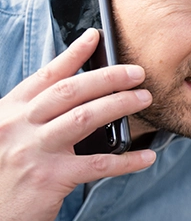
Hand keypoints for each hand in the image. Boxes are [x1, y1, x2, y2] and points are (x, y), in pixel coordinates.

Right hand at [0, 29, 154, 220]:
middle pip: (71, 90)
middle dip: (108, 77)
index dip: (73, 54)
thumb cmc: (0, 183)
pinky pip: (98, 164)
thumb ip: (34, 122)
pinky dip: (127, 160)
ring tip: (144, 99)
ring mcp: (33, 151)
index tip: (96, 37)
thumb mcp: (6, 142)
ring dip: (120, 104)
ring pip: (86, 117)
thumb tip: (81, 108)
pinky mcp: (49, 179)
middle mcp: (18, 126)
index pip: (46, 75)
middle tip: (137, 73)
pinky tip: (146, 157)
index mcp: (9, 113)